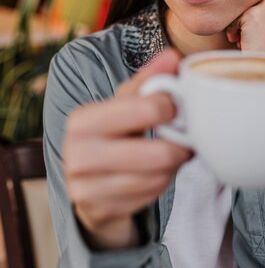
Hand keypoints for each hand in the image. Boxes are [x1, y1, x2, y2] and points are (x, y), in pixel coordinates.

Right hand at [63, 49, 190, 249]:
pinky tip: (156, 176)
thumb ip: (149, 80)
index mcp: (83, 119)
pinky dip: (161, 186)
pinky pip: (148, 197)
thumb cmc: (113, 137)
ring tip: (171, 157)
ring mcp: (84, 187)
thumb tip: (173, 55)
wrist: (88, 186)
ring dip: (172, 168)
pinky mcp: (98, 212)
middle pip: (157, 154)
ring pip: (156, 178)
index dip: (172, 109)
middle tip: (185, 141)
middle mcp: (77, 153)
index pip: (145, 109)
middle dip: (179, 148)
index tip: (177, 109)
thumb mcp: (125, 105)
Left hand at [226, 0, 264, 54]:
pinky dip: (233, 28)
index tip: (261, 29)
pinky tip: (243, 40)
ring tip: (247, 38)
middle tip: (252, 35)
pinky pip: (235, 14)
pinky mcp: (259, 12)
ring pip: (241, 3)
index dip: (254, 10)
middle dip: (245, 15)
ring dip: (237, 21)